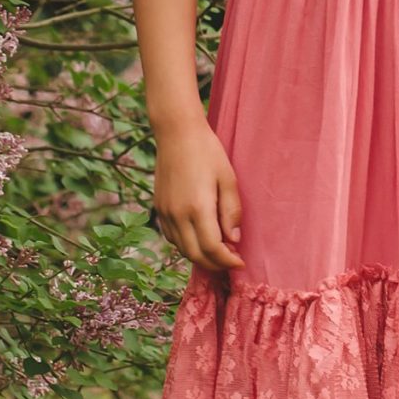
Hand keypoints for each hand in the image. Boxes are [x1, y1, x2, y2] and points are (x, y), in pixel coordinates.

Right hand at [152, 118, 243, 275]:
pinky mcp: (159, 208)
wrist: (177, 133)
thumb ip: (232, 211)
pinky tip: (199, 238)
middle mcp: (178, 214)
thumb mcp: (228, 179)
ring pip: (181, 249)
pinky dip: (186, 245)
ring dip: (200, 256)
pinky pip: (171, 237)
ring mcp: (165, 212)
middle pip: (195, 255)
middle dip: (215, 264)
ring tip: (218, 251)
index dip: (227, 261)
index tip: (240, 262)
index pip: (212, 249)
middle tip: (231, 261)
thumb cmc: (207, 151)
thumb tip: (233, 240)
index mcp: (198, 207)